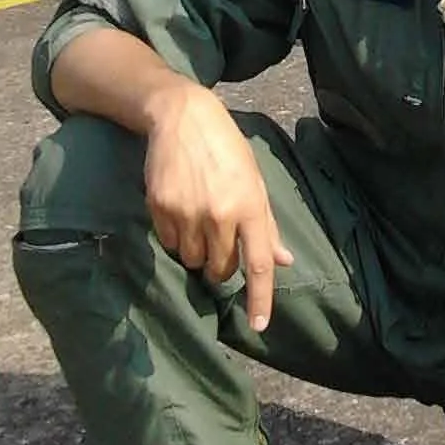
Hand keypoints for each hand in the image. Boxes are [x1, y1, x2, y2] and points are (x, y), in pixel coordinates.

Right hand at [142, 81, 292, 329]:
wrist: (182, 118)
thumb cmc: (227, 149)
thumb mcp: (254, 181)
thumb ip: (267, 225)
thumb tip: (284, 261)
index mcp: (250, 206)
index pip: (258, 264)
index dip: (260, 299)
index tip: (259, 326)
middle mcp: (220, 213)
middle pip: (221, 269)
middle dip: (223, 266)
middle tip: (222, 239)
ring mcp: (188, 212)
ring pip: (193, 260)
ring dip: (198, 252)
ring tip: (200, 219)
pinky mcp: (160, 208)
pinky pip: (170, 243)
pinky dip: (177, 236)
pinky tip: (181, 209)